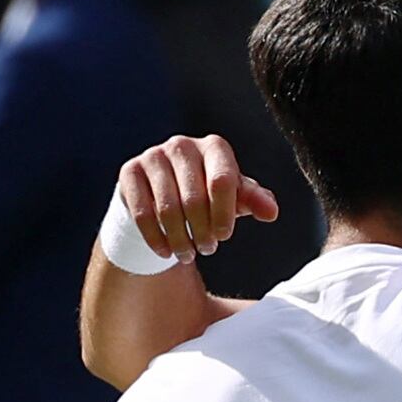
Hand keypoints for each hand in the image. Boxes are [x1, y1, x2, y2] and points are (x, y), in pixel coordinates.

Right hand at [117, 134, 280, 262]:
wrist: (164, 190)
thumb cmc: (208, 193)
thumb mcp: (235, 197)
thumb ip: (254, 201)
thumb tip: (271, 212)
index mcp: (214, 148)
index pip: (222, 182)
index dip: (224, 215)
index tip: (224, 236)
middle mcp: (182, 145)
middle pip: (194, 199)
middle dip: (202, 232)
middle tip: (207, 249)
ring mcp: (153, 156)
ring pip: (168, 209)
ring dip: (180, 239)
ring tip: (188, 255)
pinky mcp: (130, 172)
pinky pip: (143, 212)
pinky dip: (156, 238)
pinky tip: (166, 252)